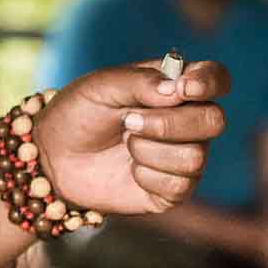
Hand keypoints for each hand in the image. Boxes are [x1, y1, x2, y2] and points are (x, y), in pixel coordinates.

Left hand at [31, 59, 229, 215]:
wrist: (53, 156)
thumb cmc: (77, 113)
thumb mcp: (99, 87)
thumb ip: (138, 82)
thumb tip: (177, 89)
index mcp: (173, 87)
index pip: (214, 78)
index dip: (209, 82)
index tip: (186, 88)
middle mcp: (187, 120)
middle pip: (214, 120)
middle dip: (169, 123)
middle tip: (129, 121)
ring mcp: (184, 155)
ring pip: (195, 156)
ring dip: (149, 150)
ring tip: (123, 143)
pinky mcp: (175, 189)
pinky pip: (180, 184)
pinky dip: (146, 174)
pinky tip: (128, 168)